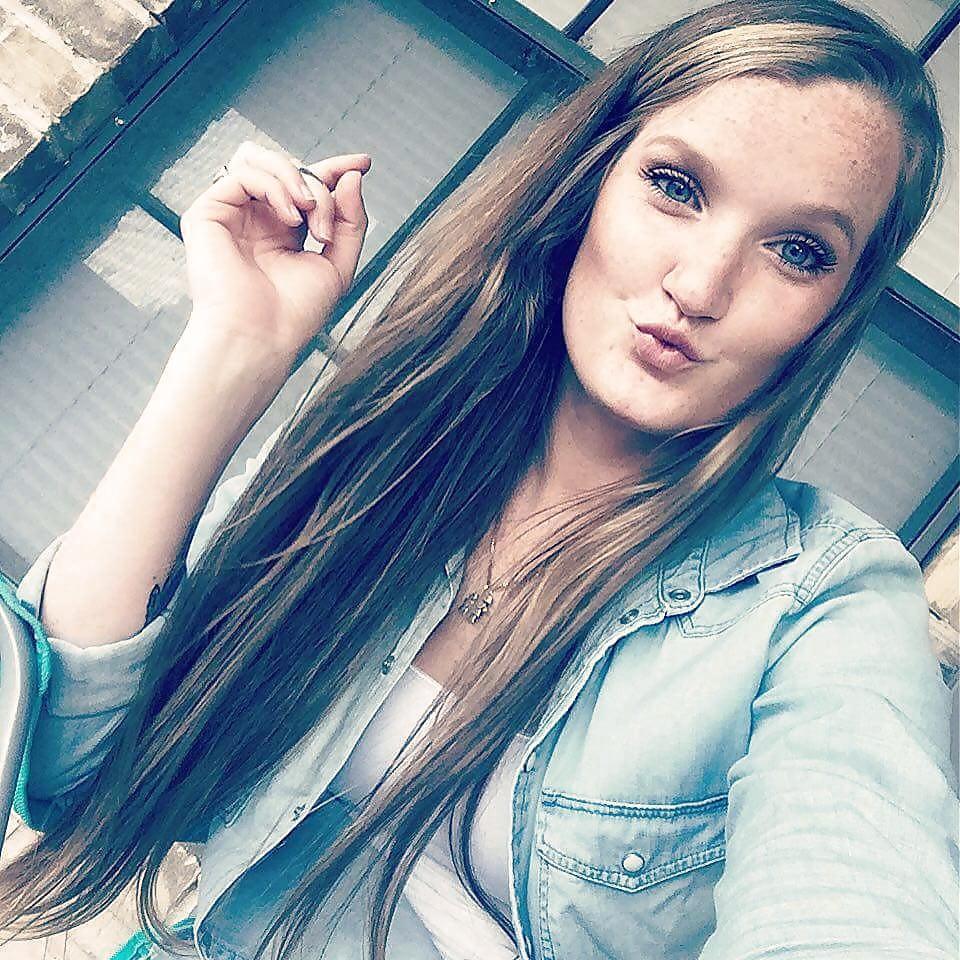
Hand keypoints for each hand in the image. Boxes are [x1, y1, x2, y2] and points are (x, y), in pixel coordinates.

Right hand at [178, 141, 370, 367]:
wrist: (261, 337)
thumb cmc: (294, 314)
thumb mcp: (338, 265)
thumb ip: (351, 221)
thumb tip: (352, 175)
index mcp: (283, 232)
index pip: (306, 185)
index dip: (334, 169)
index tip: (363, 164)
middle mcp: (255, 219)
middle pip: (286, 167)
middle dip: (317, 183)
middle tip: (326, 220)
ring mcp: (231, 215)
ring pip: (260, 160)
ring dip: (296, 180)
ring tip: (310, 215)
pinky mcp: (207, 214)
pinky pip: (244, 174)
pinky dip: (275, 186)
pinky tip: (291, 216)